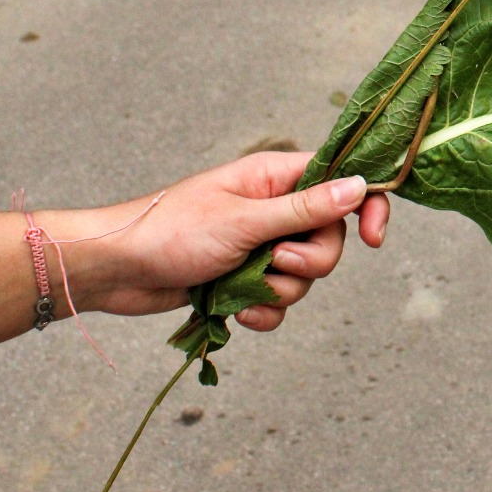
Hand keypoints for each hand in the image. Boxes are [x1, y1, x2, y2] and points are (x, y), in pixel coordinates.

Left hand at [51, 152, 390, 331]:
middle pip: (329, 237)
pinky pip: (279, 300)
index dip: (366, 204)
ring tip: (245, 287)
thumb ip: (305, 208)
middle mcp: (273, 208)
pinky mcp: (244, 279)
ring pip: (305, 274)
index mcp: (275, 177)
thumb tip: (359, 186)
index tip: (373, 238)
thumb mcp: (245, 220)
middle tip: (275, 261)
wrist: (118, 271)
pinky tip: (240, 314)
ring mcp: (259, 245)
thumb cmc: (171, 231)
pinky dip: (265, 311)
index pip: (341, 180)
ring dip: (282, 289)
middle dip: (310, 260)